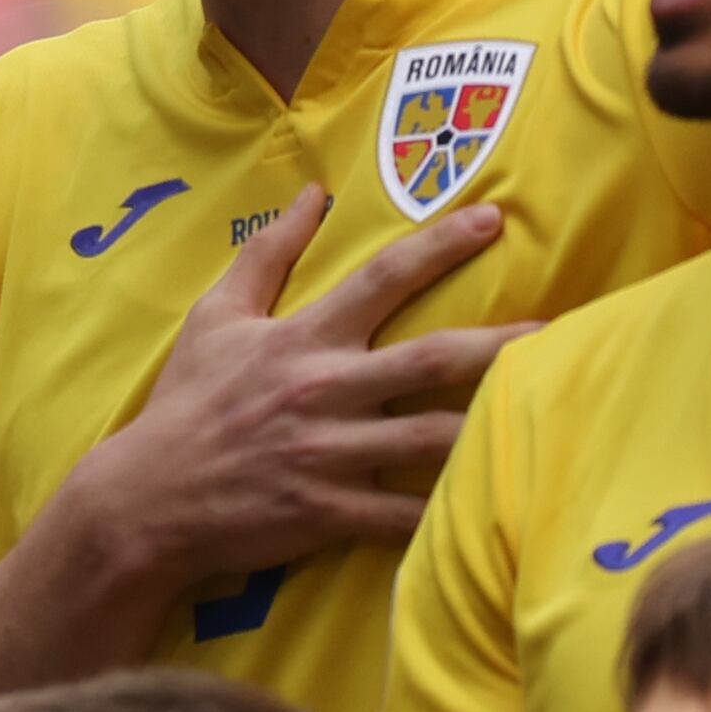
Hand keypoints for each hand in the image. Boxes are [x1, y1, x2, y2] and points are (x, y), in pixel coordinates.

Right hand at [44, 187, 524, 598]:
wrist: (148, 497)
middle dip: (502, 342)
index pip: (382, 277)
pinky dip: (452, 513)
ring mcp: (333, 454)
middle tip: (562, 328)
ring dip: (493, 424)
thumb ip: (268, 254)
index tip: (492, 220)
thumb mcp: (215, 316)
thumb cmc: (186, 401)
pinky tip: (498, 505)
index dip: (440, 245)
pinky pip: (408, 516)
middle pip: (433, 359)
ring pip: (434, 437)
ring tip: (554, 414)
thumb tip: (312, 195)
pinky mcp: (333, 512)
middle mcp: (326, 390)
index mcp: (303, 338)